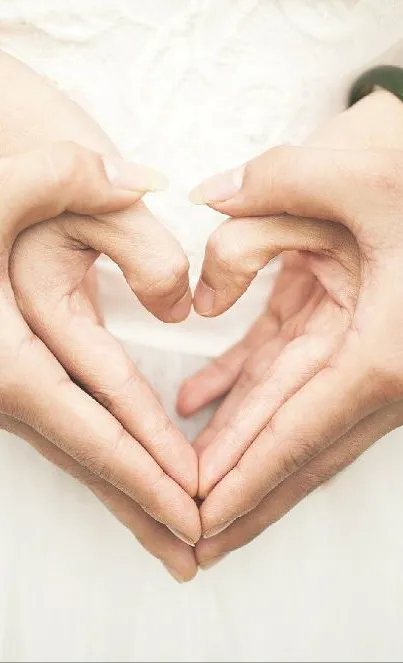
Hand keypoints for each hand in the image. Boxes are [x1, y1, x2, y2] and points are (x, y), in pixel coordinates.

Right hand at [0, 52, 198, 580]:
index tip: (198, 501)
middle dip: (144, 505)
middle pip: (85, 457)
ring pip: (76, 452)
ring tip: (176, 538)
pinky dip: (106, 462)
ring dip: (128, 495)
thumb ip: (80, 184)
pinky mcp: (14, 380)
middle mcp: (0, 384)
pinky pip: (67, 432)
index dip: (150, 465)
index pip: (93, 422)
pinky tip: (134, 479)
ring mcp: (4, 388)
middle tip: (198, 550)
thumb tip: (164, 237)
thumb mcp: (16, 183)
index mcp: (5, 353)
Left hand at [178, 91, 402, 567]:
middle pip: (299, 449)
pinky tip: (200, 400)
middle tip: (190, 541)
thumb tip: (208, 222)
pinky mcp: (353, 332)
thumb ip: (272, 191)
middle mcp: (382, 369)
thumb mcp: (354, 174)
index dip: (244, 480)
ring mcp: (370, 357)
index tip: (201, 522)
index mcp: (383, 350)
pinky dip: (244, 388)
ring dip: (242, 454)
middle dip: (242, 496)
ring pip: (294, 420)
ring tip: (190, 488)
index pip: (298, 432)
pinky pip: (291, 371)